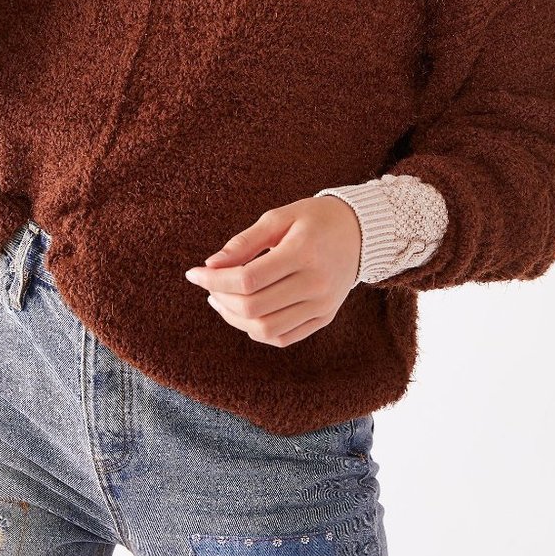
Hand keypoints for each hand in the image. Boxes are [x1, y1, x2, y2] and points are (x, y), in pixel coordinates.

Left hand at [183, 197, 362, 347]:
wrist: (361, 233)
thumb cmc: (313, 219)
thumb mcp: (278, 218)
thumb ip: (244, 242)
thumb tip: (211, 265)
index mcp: (303, 253)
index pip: (248, 279)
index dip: (214, 279)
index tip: (193, 273)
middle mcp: (315, 285)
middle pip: (254, 307)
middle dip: (220, 298)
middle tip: (207, 284)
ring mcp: (322, 305)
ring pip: (266, 329)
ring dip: (234, 318)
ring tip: (219, 299)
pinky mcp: (324, 318)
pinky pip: (283, 337)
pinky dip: (256, 331)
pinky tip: (242, 313)